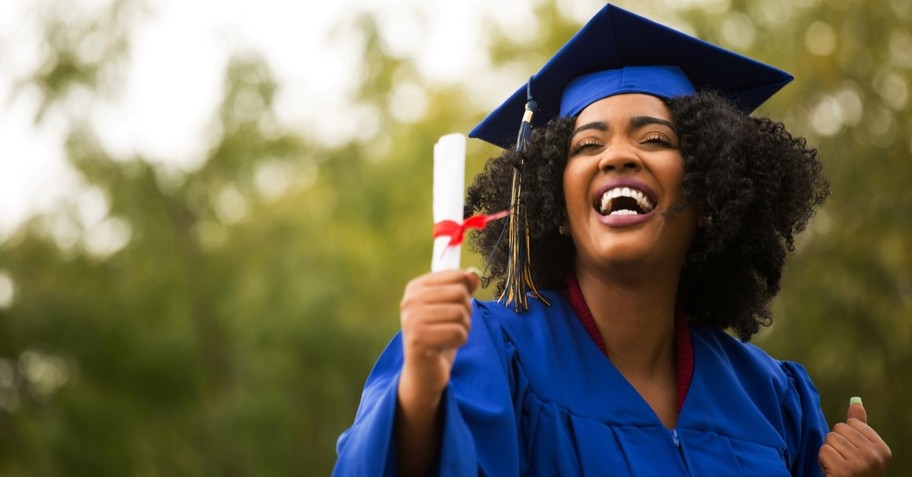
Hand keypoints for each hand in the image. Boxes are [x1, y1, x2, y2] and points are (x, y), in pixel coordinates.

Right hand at [398, 269, 479, 406]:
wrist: (423, 371)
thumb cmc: (439, 335)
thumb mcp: (451, 307)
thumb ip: (463, 288)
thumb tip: (474, 274)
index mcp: (416, 287)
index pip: (457, 275)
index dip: (465, 293)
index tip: (452, 307)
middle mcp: (410, 300)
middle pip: (460, 293)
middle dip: (465, 312)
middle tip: (452, 325)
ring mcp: (412, 319)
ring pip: (460, 313)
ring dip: (464, 328)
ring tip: (449, 336)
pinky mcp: (419, 339)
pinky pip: (457, 332)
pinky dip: (460, 341)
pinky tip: (447, 346)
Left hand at [818, 397, 891, 476]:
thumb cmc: (854, 471)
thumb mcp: (861, 449)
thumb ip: (860, 427)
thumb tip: (856, 403)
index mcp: (882, 449)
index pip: (852, 423)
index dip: (846, 436)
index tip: (852, 453)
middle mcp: (874, 456)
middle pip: (839, 429)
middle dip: (836, 444)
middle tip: (843, 461)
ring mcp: (860, 464)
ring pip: (830, 439)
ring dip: (828, 452)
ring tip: (837, 466)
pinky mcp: (843, 471)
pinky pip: (823, 450)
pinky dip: (823, 460)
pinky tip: (831, 471)